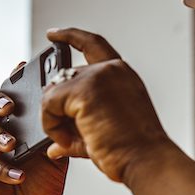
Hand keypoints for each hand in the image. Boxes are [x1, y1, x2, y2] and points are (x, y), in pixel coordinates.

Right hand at [0, 68, 68, 194]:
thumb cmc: (43, 180)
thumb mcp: (55, 151)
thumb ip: (56, 129)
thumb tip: (65, 105)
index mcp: (11, 120)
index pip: (7, 92)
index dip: (11, 80)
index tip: (22, 69)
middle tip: (10, 108)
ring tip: (12, 144)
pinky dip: (0, 169)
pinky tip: (18, 174)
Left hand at [42, 28, 173, 183]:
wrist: (146, 161)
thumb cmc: (133, 151)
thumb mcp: (104, 132)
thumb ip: (76, 132)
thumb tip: (53, 148)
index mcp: (122, 75)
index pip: (92, 44)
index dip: (70, 36)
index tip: (52, 34)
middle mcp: (111, 70)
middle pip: (63, 79)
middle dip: (56, 109)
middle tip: (68, 137)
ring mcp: (98, 77)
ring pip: (52, 92)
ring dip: (54, 120)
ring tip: (71, 141)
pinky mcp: (84, 90)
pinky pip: (49, 104)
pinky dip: (51, 126)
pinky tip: (67, 141)